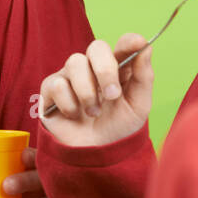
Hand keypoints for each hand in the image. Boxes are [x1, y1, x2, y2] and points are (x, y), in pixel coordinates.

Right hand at [38, 34, 153, 148]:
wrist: (94, 155)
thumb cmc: (117, 129)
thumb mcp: (138, 106)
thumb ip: (143, 77)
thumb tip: (146, 48)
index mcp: (118, 69)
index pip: (123, 45)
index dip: (128, 42)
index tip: (135, 44)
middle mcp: (93, 67)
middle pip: (97, 47)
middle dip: (105, 70)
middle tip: (112, 95)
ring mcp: (71, 76)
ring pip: (75, 63)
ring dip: (87, 93)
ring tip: (93, 113)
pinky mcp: (51, 88)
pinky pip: (57, 84)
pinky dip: (69, 104)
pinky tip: (74, 115)